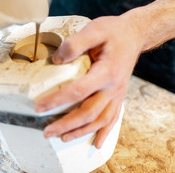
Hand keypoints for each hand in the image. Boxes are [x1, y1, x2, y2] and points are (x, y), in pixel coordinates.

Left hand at [35, 14, 142, 148]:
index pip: (78, 91)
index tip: (39, 107)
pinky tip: (96, 143)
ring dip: (81, 131)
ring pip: (100, 120)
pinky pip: (112, 118)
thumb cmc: (114, 31)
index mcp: (106, 72)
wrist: (135, 34)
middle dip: (66, 125)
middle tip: (47, 131)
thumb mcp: (94, 30)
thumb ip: (74, 44)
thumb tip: (56, 60)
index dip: (57, 101)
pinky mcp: (119, 95)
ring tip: (63, 138)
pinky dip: (104, 132)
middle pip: (89, 113)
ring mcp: (118, 93)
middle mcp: (113, 87)